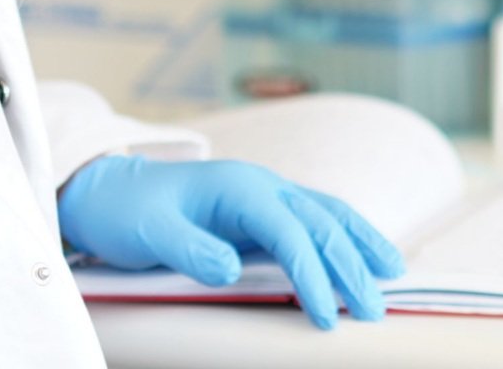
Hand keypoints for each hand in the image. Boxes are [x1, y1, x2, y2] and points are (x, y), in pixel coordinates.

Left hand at [56, 155, 405, 329]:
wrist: (108, 189)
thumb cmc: (126, 210)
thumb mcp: (147, 231)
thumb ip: (189, 249)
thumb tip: (231, 269)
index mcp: (237, 187)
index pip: (289, 232)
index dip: (311, 274)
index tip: (322, 316)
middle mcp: (260, 185)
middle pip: (319, 221)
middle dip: (350, 265)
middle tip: (372, 311)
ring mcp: (265, 194)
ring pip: (327, 212)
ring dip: (361, 241)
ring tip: (394, 273)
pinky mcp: (263, 210)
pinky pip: (316, 218)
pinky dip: (346, 234)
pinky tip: (364, 253)